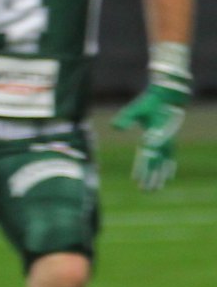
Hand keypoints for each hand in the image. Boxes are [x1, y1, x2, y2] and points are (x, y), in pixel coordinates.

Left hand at [112, 46, 191, 190]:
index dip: (141, 168)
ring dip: (159, 176)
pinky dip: (169, 168)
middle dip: (151, 177)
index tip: (135, 180)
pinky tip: (169, 177)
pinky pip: (171, 158)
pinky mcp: (171, 141)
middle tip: (145, 191)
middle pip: (156, 164)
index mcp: (154, 134)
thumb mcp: (136, 108)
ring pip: (164, 164)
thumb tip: (115, 127)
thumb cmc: (150, 102)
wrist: (167, 95)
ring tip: (154, 189)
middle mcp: (164, 141)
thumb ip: (125, 117)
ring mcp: (169, 141)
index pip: (147, 156)